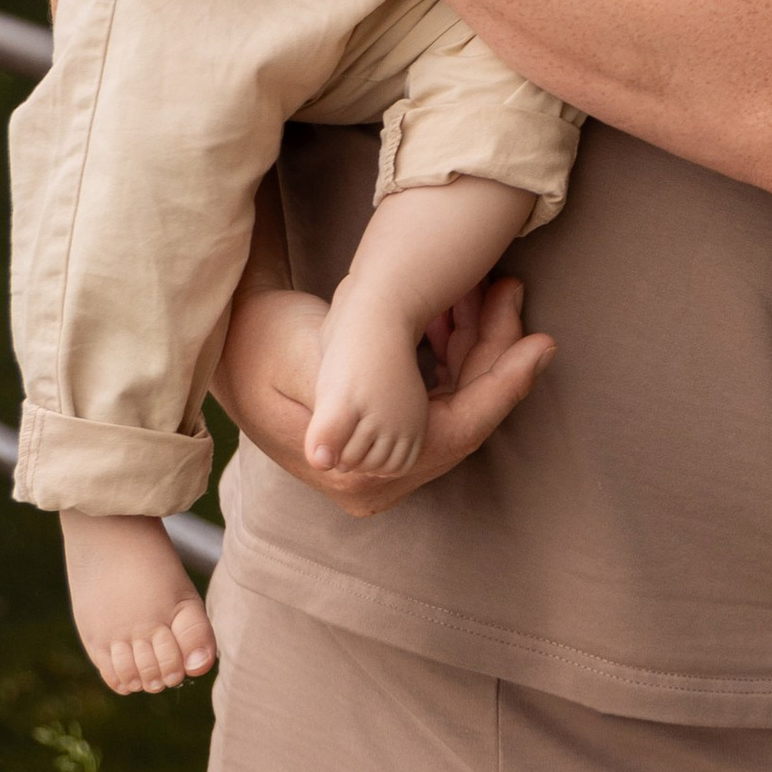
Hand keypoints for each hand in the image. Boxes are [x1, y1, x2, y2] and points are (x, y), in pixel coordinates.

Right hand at [213, 272, 551, 517]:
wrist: (228, 340)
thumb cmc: (263, 342)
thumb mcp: (300, 360)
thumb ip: (332, 404)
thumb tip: (327, 453)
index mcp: (360, 473)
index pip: (457, 434)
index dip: (504, 387)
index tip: (543, 345)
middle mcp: (376, 482)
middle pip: (463, 419)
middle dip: (495, 354)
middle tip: (514, 293)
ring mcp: (379, 466)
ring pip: (453, 406)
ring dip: (475, 348)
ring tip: (493, 289)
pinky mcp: (380, 442)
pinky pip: (435, 402)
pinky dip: (451, 357)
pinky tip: (457, 312)